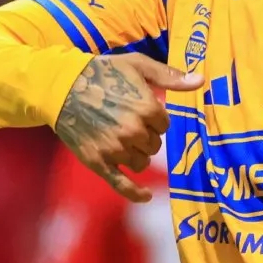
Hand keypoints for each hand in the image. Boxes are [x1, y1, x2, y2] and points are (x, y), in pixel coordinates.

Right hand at [54, 53, 203, 201]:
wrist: (62, 87)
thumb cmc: (102, 72)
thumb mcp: (138, 66)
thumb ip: (170, 76)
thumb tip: (200, 81)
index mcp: (147, 108)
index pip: (164, 125)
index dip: (154, 118)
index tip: (139, 109)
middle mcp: (134, 131)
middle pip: (154, 144)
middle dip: (145, 135)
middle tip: (126, 121)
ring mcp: (116, 149)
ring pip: (142, 163)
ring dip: (137, 154)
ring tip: (120, 138)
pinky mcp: (99, 162)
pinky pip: (122, 184)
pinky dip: (136, 193)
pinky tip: (146, 197)